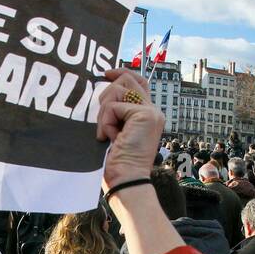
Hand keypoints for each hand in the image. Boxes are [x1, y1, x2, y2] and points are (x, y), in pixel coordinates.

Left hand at [97, 69, 165, 189]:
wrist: (125, 180)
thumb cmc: (116, 163)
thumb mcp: (114, 131)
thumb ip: (114, 111)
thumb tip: (101, 91)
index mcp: (147, 114)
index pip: (138, 82)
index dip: (122, 73)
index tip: (106, 73)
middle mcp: (153, 111)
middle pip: (128, 79)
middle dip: (107, 94)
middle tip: (102, 120)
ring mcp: (151, 112)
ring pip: (119, 90)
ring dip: (104, 112)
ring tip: (107, 134)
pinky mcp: (144, 115)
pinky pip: (114, 106)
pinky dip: (105, 122)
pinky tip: (110, 138)